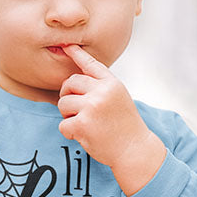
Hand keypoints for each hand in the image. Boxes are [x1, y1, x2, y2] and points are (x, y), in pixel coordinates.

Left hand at [58, 44, 165, 195]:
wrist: (134, 149)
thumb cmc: (124, 126)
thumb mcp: (118, 98)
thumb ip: (101, 87)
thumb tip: (75, 79)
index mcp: (112, 83)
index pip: (91, 65)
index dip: (77, 54)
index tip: (67, 46)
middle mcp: (102, 91)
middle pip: (69, 83)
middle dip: (67, 96)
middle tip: (75, 110)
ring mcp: (92, 107)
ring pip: (62, 104)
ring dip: (67, 116)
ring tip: (83, 124)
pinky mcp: (83, 124)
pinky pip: (62, 124)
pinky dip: (69, 132)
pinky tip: (83, 136)